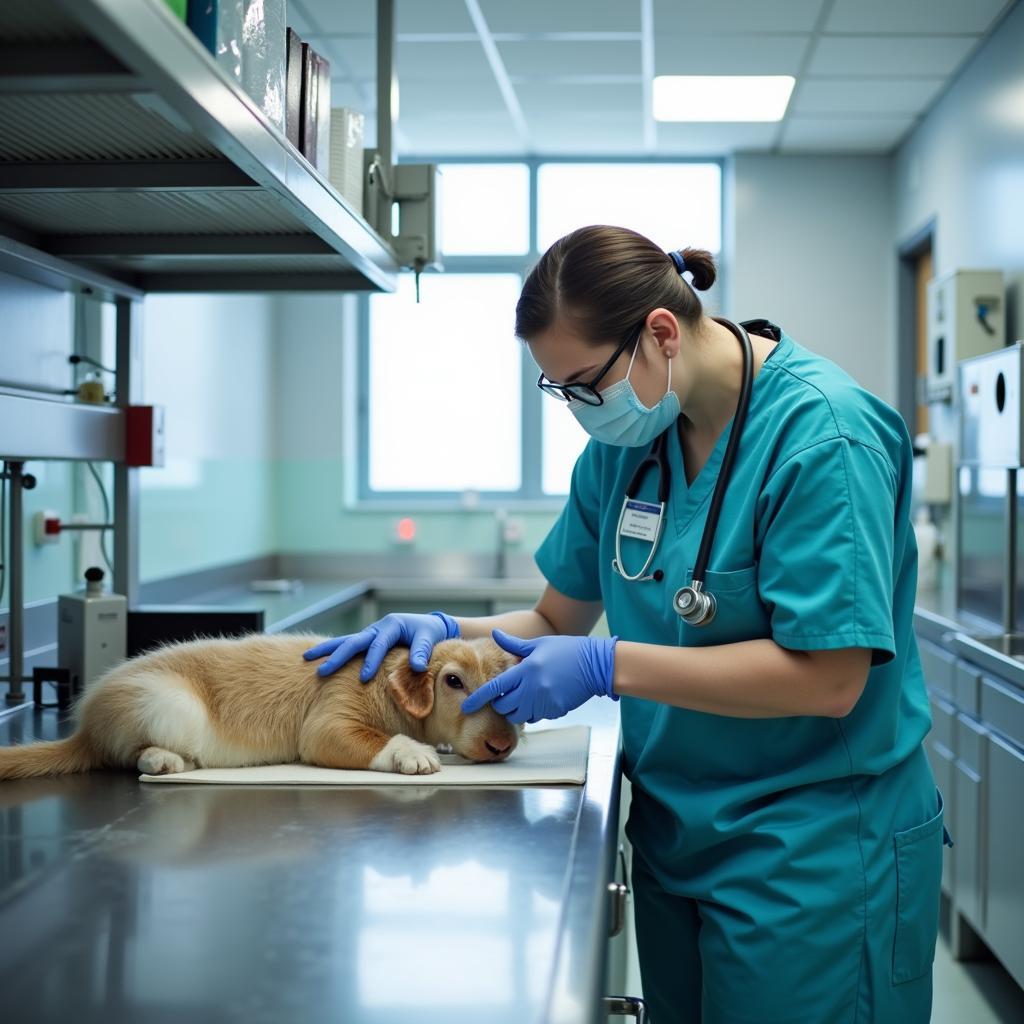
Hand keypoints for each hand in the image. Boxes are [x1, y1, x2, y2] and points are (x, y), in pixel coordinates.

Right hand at [303, 611, 458, 680]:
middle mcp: (377, 627)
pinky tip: (319, 658)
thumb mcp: (428, 638)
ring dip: (327, 649)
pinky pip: (348, 645)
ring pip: (345, 641)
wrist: (430, 625)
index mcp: (391, 625)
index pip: (378, 645)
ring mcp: (370, 633)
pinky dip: (334, 650)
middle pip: (354, 641)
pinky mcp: (368, 640)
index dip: (370, 660)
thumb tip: (418, 666)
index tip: (363, 678)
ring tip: (306, 657)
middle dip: (338, 656)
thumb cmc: (429, 633)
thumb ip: (422, 651)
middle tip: (322, 671)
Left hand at [460, 629, 617, 724]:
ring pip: (518, 716)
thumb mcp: (539, 644)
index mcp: (525, 670)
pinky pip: (536, 717)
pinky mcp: (555, 711)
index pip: (494, 689)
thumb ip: (514, 645)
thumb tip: (495, 634)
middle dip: (500, 704)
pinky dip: (533, 711)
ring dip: (516, 709)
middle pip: (504, 707)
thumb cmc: (566, 650)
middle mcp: (532, 689)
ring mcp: (544, 702)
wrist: (596, 665)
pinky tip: (541, 697)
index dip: (478, 699)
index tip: (466, 706)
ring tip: (523, 696)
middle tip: (505, 695)